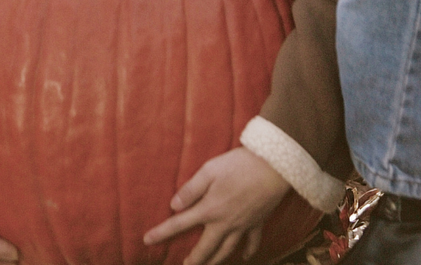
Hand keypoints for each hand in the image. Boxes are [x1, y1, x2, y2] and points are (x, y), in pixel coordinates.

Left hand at [141, 148, 290, 264]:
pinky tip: (244, 257)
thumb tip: (173, 205)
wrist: (274, 168)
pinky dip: (249, 252)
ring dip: (216, 260)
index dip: (161, 233)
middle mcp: (225, 222)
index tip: (146, 240)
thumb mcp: (209, 170)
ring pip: (227, 249)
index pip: (180, 224)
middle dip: (194, 259)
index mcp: (209, 209)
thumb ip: (190, 189)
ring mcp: (243, 225)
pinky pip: (252, 242)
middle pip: (206, 247)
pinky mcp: (258, 222)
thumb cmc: (239, 165)